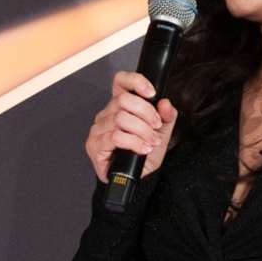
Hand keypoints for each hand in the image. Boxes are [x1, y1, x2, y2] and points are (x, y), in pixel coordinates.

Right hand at [84, 71, 176, 186]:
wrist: (138, 178)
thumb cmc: (145, 154)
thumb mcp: (162, 133)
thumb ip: (166, 116)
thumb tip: (165, 103)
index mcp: (120, 106)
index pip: (121, 81)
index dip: (135, 81)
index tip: (151, 92)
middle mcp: (106, 114)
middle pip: (124, 100)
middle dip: (146, 113)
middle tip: (156, 127)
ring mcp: (98, 129)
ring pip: (121, 118)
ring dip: (142, 131)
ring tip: (151, 141)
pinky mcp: (95, 145)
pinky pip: (115, 136)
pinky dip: (133, 142)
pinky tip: (142, 148)